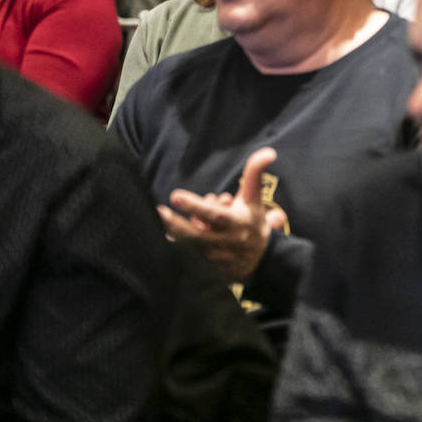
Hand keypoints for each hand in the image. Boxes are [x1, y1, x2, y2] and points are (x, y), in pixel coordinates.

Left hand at [158, 147, 280, 281]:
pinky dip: (174, 253)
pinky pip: (187, 262)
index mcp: (236, 222)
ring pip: (188, 249)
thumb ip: (255, 174)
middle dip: (174, 223)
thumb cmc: (252, 221)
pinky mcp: (208, 269)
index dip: (195, 206)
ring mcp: (215, 258)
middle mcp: (225, 241)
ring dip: (172, 236)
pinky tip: (158, 242)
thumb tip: (269, 152)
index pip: (213, 214)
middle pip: (195, 234)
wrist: (261, 257)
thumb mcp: (254, 198)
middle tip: (155, 210)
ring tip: (152, 225)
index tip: (175, 196)